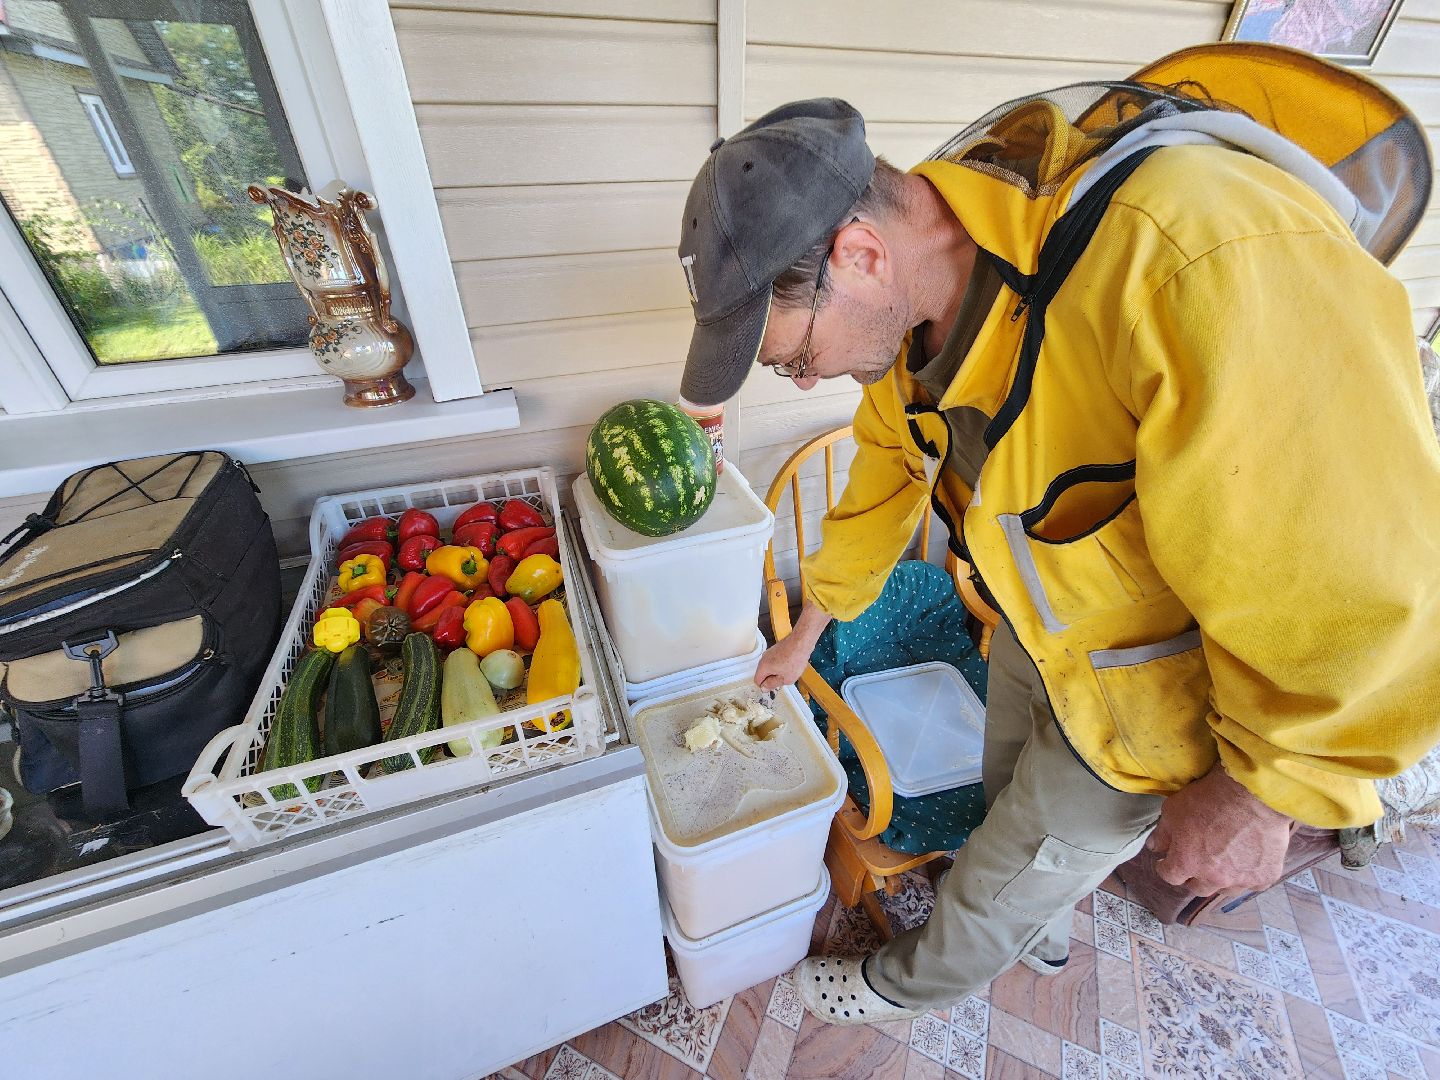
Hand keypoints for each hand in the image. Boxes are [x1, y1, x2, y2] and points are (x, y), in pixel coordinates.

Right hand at [755, 602, 831, 690]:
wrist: (801, 642)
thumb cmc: (795, 660)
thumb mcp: (786, 679)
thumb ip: (772, 684)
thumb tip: (764, 688)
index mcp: (763, 667)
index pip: (757, 681)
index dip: (765, 686)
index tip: (774, 687)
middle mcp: (763, 658)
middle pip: (763, 673)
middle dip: (772, 678)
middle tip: (784, 679)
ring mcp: (769, 652)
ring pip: (769, 667)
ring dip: (777, 671)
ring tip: (789, 671)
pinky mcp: (775, 649)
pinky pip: (774, 661)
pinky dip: (780, 664)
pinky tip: (790, 664)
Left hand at [1146, 763, 1291, 895]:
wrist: (1253, 794)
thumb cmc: (1209, 798)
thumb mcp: (1173, 810)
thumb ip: (1162, 833)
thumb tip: (1154, 847)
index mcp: (1186, 863)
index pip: (1170, 876)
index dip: (1166, 868)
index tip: (1166, 862)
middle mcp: (1213, 878)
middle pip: (1197, 888)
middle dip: (1192, 876)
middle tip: (1195, 862)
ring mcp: (1241, 880)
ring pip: (1225, 889)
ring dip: (1220, 879)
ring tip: (1222, 863)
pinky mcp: (1265, 877)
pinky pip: (1253, 884)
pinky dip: (1247, 875)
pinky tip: (1247, 862)